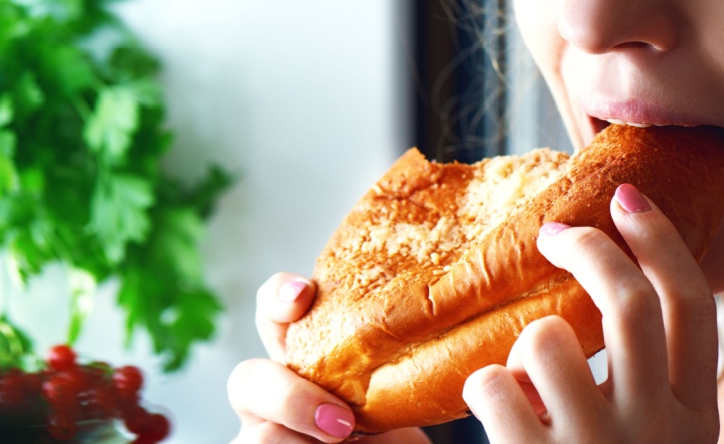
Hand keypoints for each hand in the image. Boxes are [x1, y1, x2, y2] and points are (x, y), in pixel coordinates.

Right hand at [227, 272, 431, 443]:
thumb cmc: (412, 413)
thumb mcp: (413, 379)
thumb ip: (409, 347)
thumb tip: (476, 312)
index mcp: (308, 348)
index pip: (274, 309)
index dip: (278, 297)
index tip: (303, 293)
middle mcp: (279, 389)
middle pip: (248, 380)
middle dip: (288, 397)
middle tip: (342, 424)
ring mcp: (271, 431)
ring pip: (255, 435)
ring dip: (295, 440)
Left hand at [462, 183, 720, 443]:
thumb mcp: (656, 438)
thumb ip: (647, 383)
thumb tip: (608, 280)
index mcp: (697, 421)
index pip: (694, 305)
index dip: (660, 240)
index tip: (627, 197)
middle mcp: (658, 432)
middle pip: (631, 301)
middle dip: (588, 249)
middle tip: (552, 233)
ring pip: (547, 338)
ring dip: (522, 352)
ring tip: (523, 392)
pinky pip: (491, 382)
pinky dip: (484, 390)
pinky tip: (499, 421)